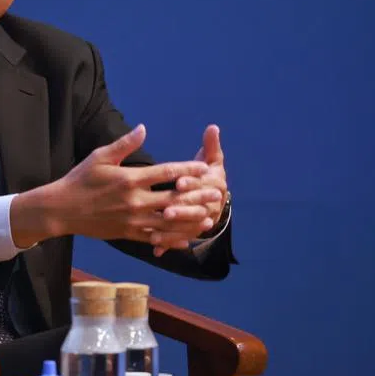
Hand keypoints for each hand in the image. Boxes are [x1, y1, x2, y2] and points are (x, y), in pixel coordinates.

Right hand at [11, 124, 221, 248]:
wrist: (61, 209)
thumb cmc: (79, 180)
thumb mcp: (99, 157)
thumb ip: (124, 144)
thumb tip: (143, 128)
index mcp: (129, 179)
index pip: (165, 172)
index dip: (187, 169)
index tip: (204, 167)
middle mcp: (134, 201)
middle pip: (174, 198)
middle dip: (198, 196)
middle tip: (218, 193)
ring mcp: (132, 220)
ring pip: (169, 222)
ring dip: (191, 221)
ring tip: (209, 218)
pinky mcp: (127, 234)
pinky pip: (154, 238)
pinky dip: (172, 240)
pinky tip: (186, 240)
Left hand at [153, 124, 227, 255]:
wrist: (219, 197)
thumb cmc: (210, 174)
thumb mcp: (212, 160)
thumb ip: (211, 146)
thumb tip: (213, 127)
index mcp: (215, 185)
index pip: (203, 184)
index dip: (193, 182)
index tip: (179, 181)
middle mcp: (210, 205)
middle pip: (195, 208)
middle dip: (182, 209)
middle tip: (166, 209)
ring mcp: (200, 220)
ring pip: (186, 227)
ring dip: (173, 231)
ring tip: (155, 233)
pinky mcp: (189, 231)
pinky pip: (179, 239)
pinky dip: (168, 244)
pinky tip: (155, 248)